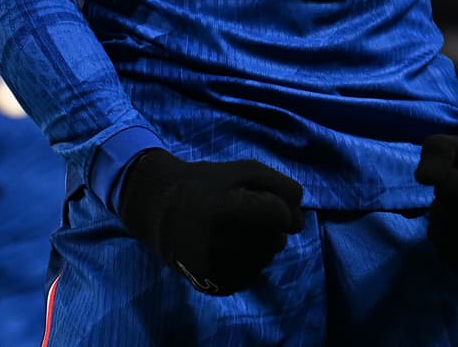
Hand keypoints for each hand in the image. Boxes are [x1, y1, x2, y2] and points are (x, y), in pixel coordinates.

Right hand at [116, 149, 304, 295]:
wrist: (159, 210)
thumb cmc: (206, 184)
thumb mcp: (244, 170)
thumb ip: (280, 187)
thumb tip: (298, 222)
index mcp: (225, 210)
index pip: (281, 216)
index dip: (276, 205)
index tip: (256, 199)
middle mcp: (219, 244)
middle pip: (276, 240)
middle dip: (270, 225)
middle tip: (242, 213)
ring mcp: (215, 269)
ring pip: (266, 259)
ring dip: (261, 244)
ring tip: (233, 229)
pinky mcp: (214, 286)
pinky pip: (252, 275)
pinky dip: (249, 261)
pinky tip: (229, 247)